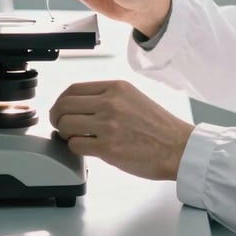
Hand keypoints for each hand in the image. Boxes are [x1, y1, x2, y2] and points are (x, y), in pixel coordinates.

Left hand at [49, 80, 194, 180]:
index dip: (62, 101)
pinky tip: (86, 148)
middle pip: (64, 105)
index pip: (73, 89)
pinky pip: (75, 145)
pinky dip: (75, 148)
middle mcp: (110, 102)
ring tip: (75, 138)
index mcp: (117, 87)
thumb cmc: (159, 127)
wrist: (178, 147)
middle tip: (61, 126)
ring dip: (65, 134)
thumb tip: (80, 106)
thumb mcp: (134, 98)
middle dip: (57, 117)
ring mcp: (108, 124)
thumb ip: (108, 97)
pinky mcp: (107, 147)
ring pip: (65, 125)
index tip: (61, 110)